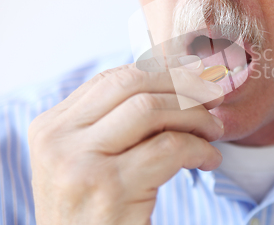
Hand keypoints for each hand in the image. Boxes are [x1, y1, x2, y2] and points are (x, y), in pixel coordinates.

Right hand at [28, 56, 223, 224]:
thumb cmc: (94, 214)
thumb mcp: (88, 162)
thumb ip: (115, 124)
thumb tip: (173, 82)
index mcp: (51, 128)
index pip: (112, 79)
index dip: (161, 72)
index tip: (194, 76)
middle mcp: (58, 141)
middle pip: (132, 85)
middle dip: (182, 84)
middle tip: (214, 95)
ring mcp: (80, 165)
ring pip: (151, 109)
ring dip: (195, 115)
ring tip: (214, 130)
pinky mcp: (110, 190)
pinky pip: (170, 147)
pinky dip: (200, 148)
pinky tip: (209, 159)